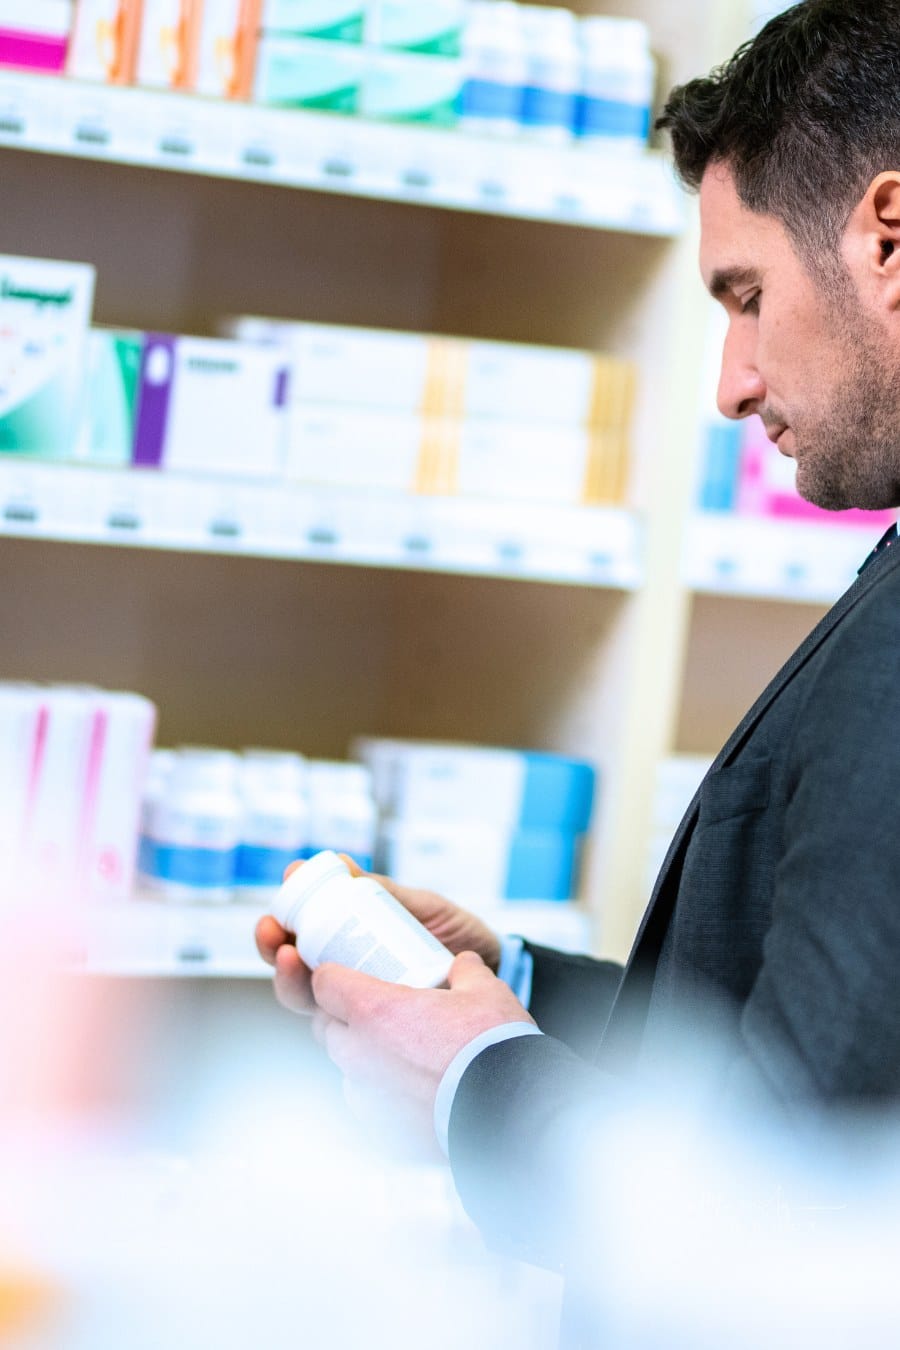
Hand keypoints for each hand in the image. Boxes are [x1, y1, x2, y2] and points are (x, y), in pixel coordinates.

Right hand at [254, 854, 502, 1016]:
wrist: (499, 970)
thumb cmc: (456, 933)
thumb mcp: (421, 906)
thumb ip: (384, 891)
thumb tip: (342, 865)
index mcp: (349, 939)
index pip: (300, 931)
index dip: (281, 915)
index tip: (283, 891)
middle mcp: (345, 973)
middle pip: (291, 967)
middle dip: (271, 948)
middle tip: (272, 933)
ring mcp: (359, 1004)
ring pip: (308, 1001)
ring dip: (290, 981)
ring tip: (291, 960)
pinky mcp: (377, 1034)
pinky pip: (344, 1036)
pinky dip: (330, 1022)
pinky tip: (327, 1007)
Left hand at [311, 949, 535, 1150]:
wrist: (510, 1113)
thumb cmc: (492, 1048)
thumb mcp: (486, 993)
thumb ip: (468, 972)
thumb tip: (464, 963)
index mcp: (374, 1011)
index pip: (324, 984)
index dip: (332, 976)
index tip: (346, 975)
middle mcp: (359, 1054)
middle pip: (328, 1027)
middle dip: (343, 1016)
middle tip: (374, 1011)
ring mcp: (366, 1096)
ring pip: (346, 1067)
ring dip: (362, 1055)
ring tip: (397, 1052)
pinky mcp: (380, 1129)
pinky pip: (367, 1102)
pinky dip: (380, 1092)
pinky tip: (409, 1088)